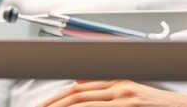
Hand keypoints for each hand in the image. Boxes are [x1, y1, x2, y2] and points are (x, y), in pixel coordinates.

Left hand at [39, 80, 186, 106]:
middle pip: (76, 94)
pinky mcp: (133, 105)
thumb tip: (80, 81)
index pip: (77, 89)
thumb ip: (106, 90)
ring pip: (85, 103)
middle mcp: (119, 87)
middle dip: (53, 104)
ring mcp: (126, 98)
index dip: (56, 98)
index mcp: (117, 83)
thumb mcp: (132, 94)